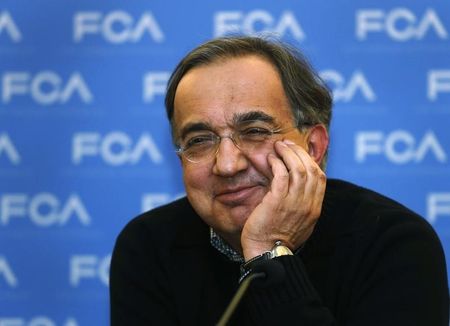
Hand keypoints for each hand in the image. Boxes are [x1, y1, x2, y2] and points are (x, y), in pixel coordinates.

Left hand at [240, 139, 325, 260]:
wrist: (267, 254)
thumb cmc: (278, 239)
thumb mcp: (300, 223)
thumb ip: (303, 205)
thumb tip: (299, 188)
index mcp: (315, 209)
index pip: (320, 177)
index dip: (310, 161)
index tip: (298, 153)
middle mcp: (308, 204)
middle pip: (310, 169)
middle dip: (299, 152)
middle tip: (286, 144)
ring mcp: (293, 202)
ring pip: (298, 169)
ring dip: (288, 154)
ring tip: (278, 146)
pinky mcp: (277, 201)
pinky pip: (281, 175)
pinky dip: (276, 163)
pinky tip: (270, 159)